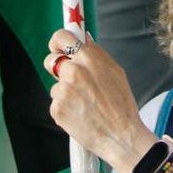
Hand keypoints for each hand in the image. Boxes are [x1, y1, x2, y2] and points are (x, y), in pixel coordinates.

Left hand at [43, 33, 150, 169]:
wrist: (121, 136)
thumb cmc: (122, 105)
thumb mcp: (116, 71)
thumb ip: (96, 54)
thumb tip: (82, 39)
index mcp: (89, 58)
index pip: (60, 37)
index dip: (57, 43)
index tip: (58, 49)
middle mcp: (73, 71)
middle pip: (50, 60)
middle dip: (57, 68)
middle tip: (70, 80)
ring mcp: (63, 91)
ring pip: (56, 86)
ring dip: (65, 93)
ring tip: (84, 104)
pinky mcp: (57, 109)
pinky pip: (56, 103)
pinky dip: (65, 109)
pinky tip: (80, 115)